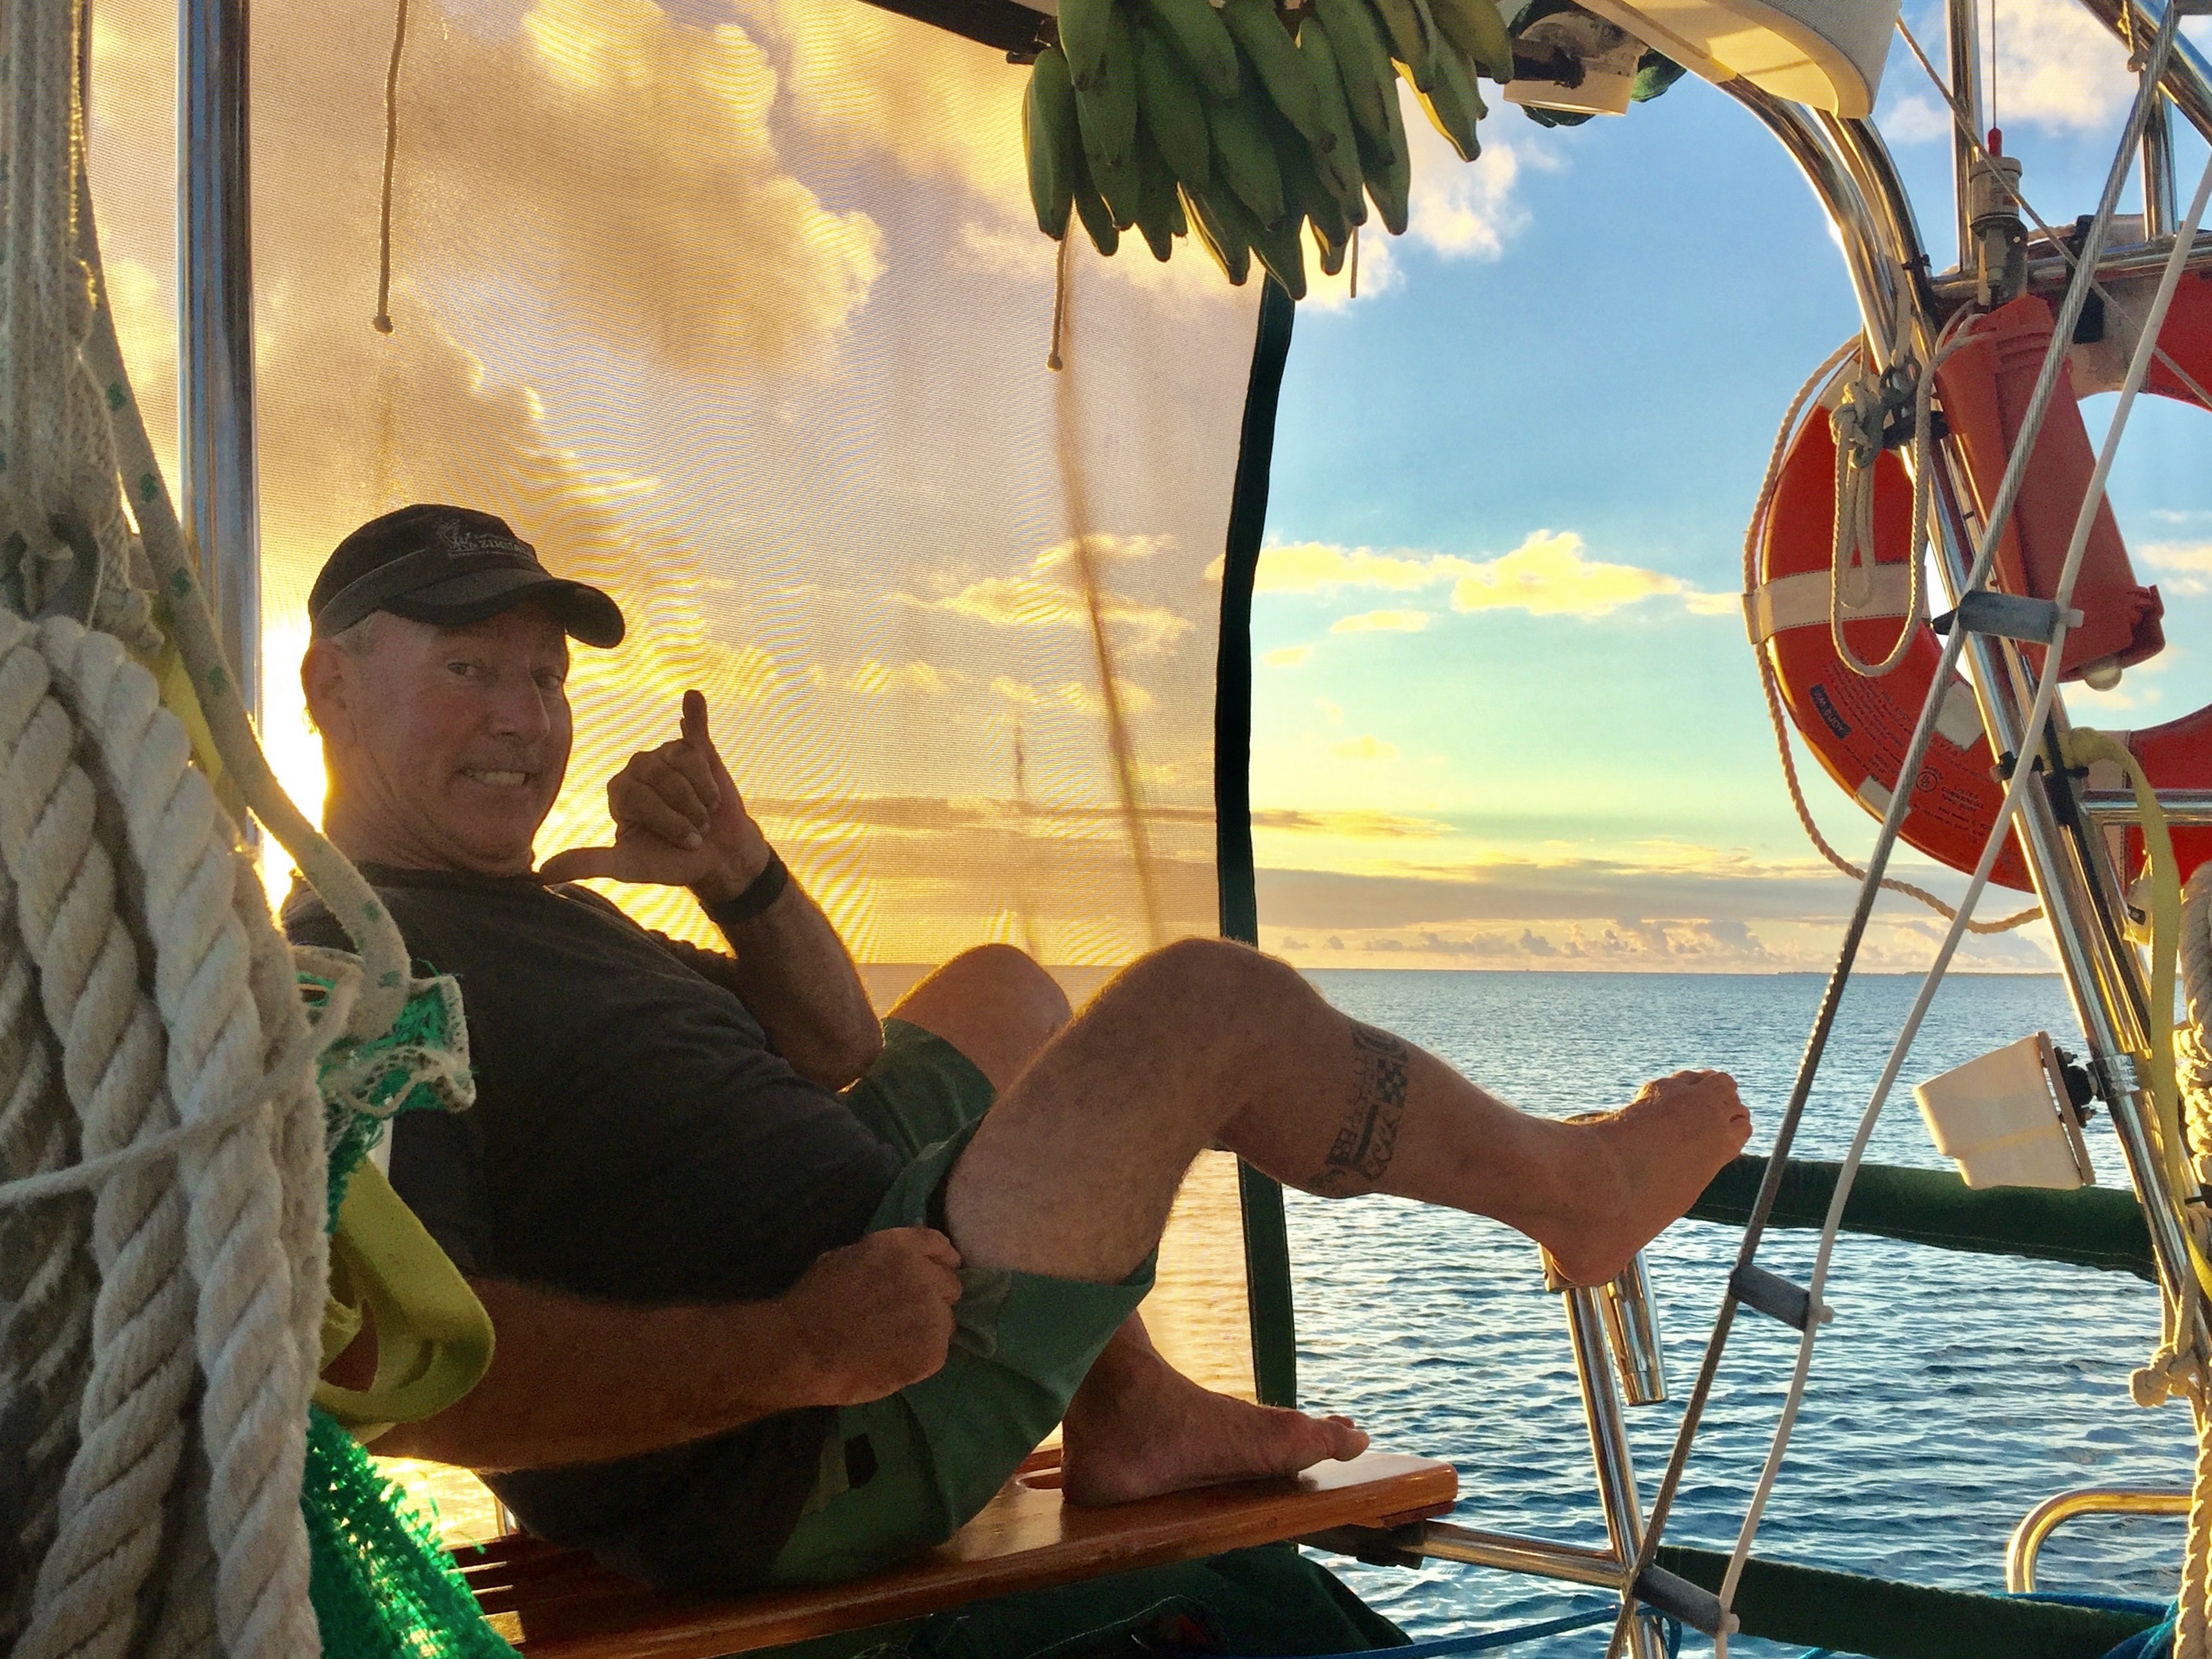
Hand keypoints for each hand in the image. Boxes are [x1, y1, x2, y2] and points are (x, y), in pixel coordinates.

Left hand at [540, 690, 770, 900]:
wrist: (719, 856)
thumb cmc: (671, 862)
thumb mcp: (628, 866)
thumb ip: (588, 863)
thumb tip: (542, 874)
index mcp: (621, 791)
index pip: (639, 795)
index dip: (668, 820)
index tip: (683, 840)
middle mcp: (640, 768)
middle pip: (661, 776)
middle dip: (687, 810)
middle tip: (696, 827)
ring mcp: (669, 757)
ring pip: (687, 762)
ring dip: (705, 794)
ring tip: (706, 810)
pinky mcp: (699, 750)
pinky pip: (696, 728)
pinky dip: (696, 713)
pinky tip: (693, 697)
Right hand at [782, 1227, 963, 1405]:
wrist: (803, 1349)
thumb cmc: (813, 1303)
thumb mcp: (845, 1258)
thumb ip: (882, 1258)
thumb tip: (901, 1263)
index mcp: (900, 1246)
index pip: (938, 1245)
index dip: (941, 1261)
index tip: (941, 1271)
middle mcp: (924, 1275)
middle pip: (950, 1285)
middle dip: (934, 1298)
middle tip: (908, 1316)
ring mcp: (932, 1313)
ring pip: (946, 1321)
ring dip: (928, 1329)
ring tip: (897, 1344)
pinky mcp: (933, 1350)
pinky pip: (937, 1352)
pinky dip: (921, 1357)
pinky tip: (895, 1361)